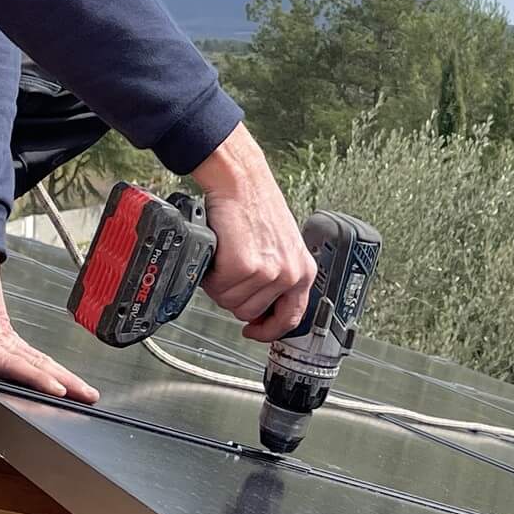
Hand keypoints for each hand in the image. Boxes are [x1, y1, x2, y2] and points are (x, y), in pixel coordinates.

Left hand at [0, 243, 98, 402]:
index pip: (12, 364)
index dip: (35, 378)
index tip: (56, 389)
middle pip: (38, 365)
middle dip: (65, 382)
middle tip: (89, 397)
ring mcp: (7, 337)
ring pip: (41, 360)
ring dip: (65, 375)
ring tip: (85, 391)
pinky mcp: (8, 333)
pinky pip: (34, 354)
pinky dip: (50, 366)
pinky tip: (59, 376)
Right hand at [193, 123, 316, 341]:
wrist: (241, 182)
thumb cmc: (256, 206)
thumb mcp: (281, 245)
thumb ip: (277, 275)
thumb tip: (260, 305)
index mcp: (303, 270)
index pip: (290, 318)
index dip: (268, 330)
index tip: (254, 331)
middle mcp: (290, 274)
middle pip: (249, 312)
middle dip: (234, 296)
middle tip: (230, 271)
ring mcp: (268, 273)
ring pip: (231, 302)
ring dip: (221, 285)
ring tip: (226, 257)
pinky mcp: (244, 267)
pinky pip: (217, 288)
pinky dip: (211, 274)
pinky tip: (219, 253)